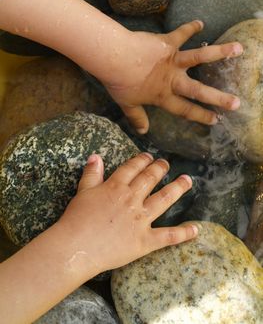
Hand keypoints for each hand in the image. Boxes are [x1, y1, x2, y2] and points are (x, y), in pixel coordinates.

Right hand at [59, 153, 197, 273]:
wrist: (76, 247)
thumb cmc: (76, 219)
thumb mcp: (82, 192)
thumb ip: (92, 174)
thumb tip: (96, 156)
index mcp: (116, 187)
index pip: (133, 168)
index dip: (142, 160)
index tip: (148, 156)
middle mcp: (132, 199)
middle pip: (151, 179)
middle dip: (160, 168)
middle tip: (166, 163)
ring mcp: (141, 220)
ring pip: (164, 199)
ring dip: (178, 188)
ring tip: (187, 180)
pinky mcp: (145, 241)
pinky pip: (168, 236)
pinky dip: (183, 233)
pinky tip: (196, 229)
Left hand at [105, 21, 242, 133]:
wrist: (114, 58)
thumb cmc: (119, 82)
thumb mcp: (127, 103)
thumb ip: (136, 117)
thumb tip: (142, 131)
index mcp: (163, 96)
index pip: (185, 109)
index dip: (200, 116)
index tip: (215, 120)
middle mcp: (172, 79)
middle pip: (198, 91)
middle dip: (218, 98)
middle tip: (235, 103)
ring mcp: (172, 60)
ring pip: (199, 57)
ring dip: (219, 53)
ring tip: (239, 49)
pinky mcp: (167, 43)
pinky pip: (181, 33)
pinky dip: (190, 27)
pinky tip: (200, 23)